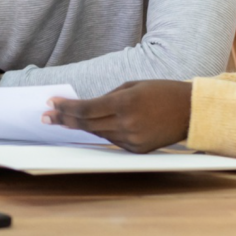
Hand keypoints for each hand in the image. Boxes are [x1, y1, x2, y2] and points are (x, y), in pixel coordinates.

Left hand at [43, 80, 192, 152]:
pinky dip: (101, 131)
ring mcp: (132, 139)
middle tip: (45, 116)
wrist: (190, 111)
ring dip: (79, 126)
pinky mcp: (137, 149)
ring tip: (61, 119)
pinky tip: (91, 125)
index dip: (65, 107)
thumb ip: (107, 97)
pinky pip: (112, 140)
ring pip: (97, 133)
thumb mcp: (132, 85)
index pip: (85, 109)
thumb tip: (85, 107)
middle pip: (86, 124)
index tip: (50, 103)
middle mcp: (126, 124)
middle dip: (63, 119)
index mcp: (124, 104)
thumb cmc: (161, 92)